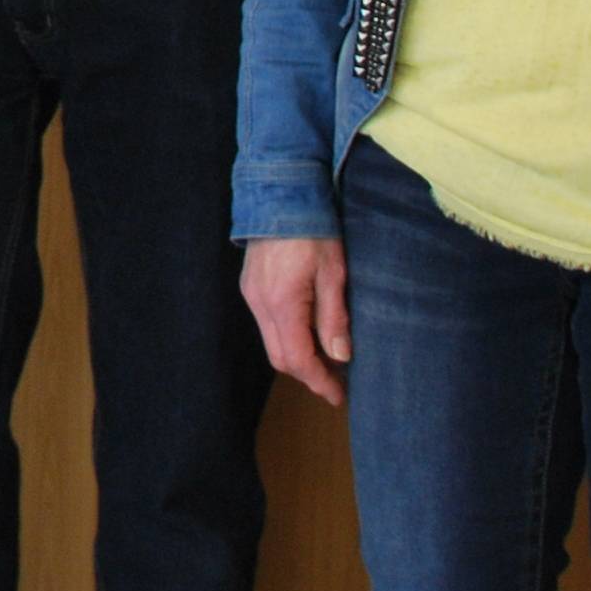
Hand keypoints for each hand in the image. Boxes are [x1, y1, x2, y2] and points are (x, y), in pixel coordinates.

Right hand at [242, 235, 351, 405]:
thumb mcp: (334, 273)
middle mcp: (260, 304)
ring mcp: (251, 295)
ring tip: (327, 360)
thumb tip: (340, 357)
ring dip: (298, 356)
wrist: (280, 193)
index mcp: (282, 303)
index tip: (338, 397)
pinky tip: (308, 333)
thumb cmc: (313, 229)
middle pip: (280, 357)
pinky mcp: (251, 286)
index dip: (319, 381)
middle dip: (308, 375)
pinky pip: (267, 324)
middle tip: (336, 384)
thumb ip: (334, 317)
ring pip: (272, 342)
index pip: (298, 358)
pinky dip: (288, 337)